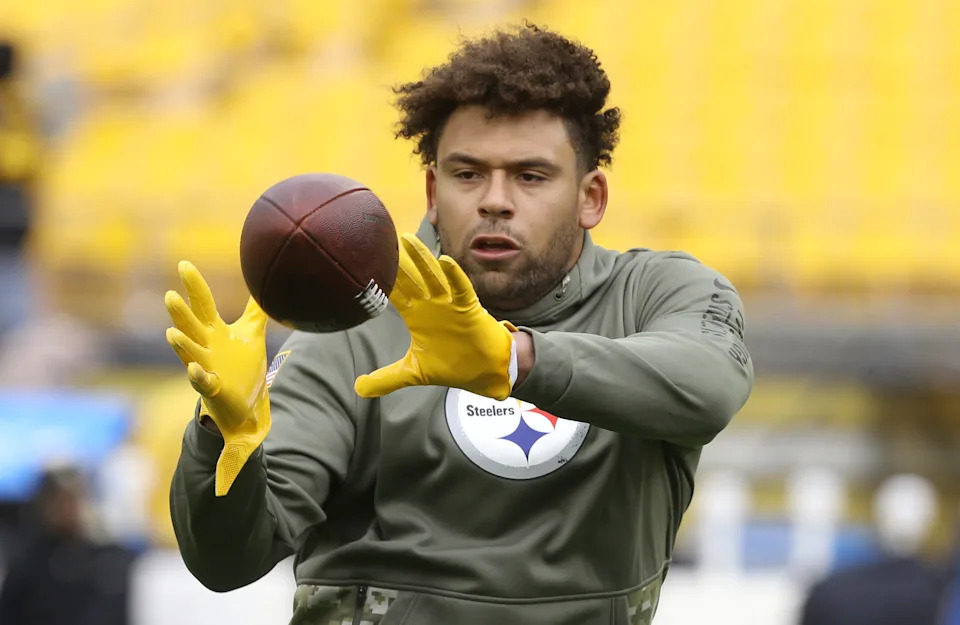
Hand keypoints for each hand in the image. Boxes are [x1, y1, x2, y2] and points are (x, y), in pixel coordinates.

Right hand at [165, 261, 270, 495]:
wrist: (246, 402)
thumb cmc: (242, 365)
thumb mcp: (251, 333)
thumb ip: (255, 310)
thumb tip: (263, 283)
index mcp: (213, 331)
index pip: (202, 304)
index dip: (194, 285)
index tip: (184, 264)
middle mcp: (205, 347)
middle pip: (190, 326)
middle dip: (180, 313)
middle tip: (170, 295)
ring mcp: (206, 367)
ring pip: (189, 353)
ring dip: (181, 344)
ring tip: (172, 333)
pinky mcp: (212, 388)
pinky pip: (202, 381)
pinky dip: (198, 375)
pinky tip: (195, 369)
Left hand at [355, 234, 517, 399]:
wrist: (484, 372)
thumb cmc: (452, 365)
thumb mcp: (414, 372)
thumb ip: (386, 379)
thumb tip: (358, 389)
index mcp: (416, 315)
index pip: (394, 292)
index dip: (380, 277)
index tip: (363, 260)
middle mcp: (431, 305)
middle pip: (410, 278)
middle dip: (398, 260)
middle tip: (382, 238)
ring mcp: (449, 304)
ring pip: (433, 277)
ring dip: (422, 259)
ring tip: (409, 240)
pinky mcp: (468, 309)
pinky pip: (461, 288)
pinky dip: (455, 276)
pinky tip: (446, 262)